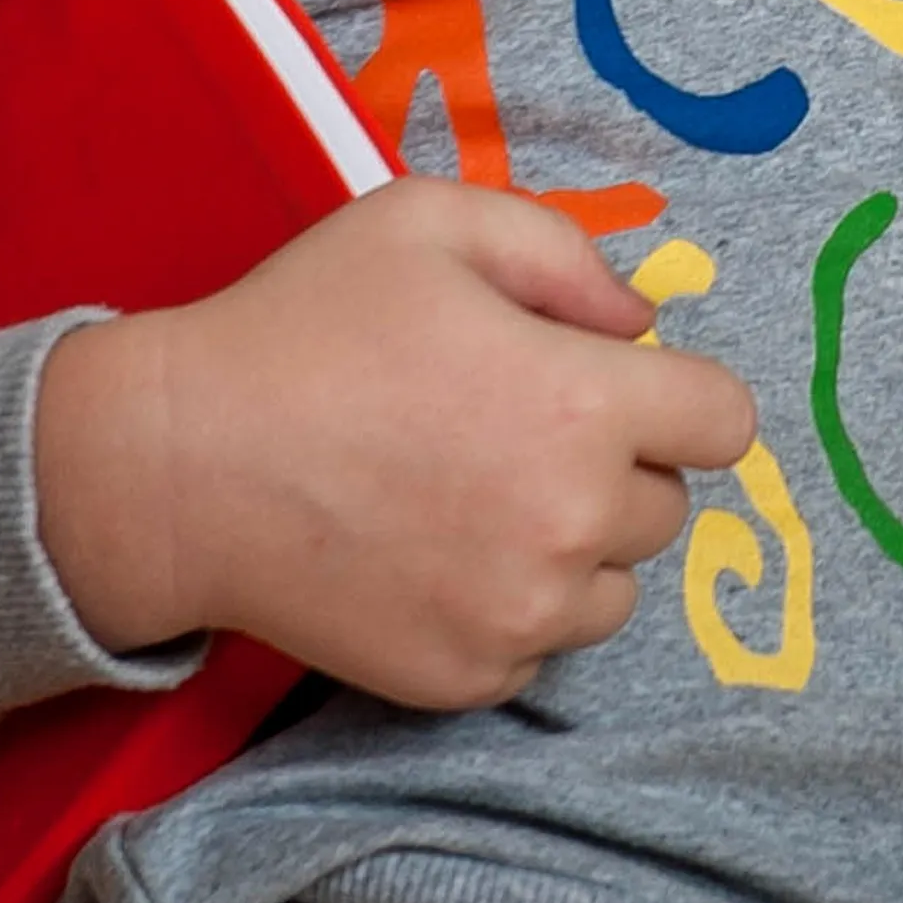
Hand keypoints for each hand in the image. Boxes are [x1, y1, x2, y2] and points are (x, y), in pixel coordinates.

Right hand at [33, 179, 764, 710]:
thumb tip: (639, 324)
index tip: (619, 389)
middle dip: (613, 466)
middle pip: (665, 506)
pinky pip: (540, 649)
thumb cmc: (305, 325)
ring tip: (471, 500)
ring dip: (572, 548)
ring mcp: (520, 615)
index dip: (679, 396)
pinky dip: (508, 610)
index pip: (725, 423)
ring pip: (612, 587)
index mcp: (585, 405)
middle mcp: (572, 523)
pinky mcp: (467, 680)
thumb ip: (563, 255)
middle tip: (507, 433)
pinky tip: (430, 558)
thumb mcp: (433, 222)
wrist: (177, 466)